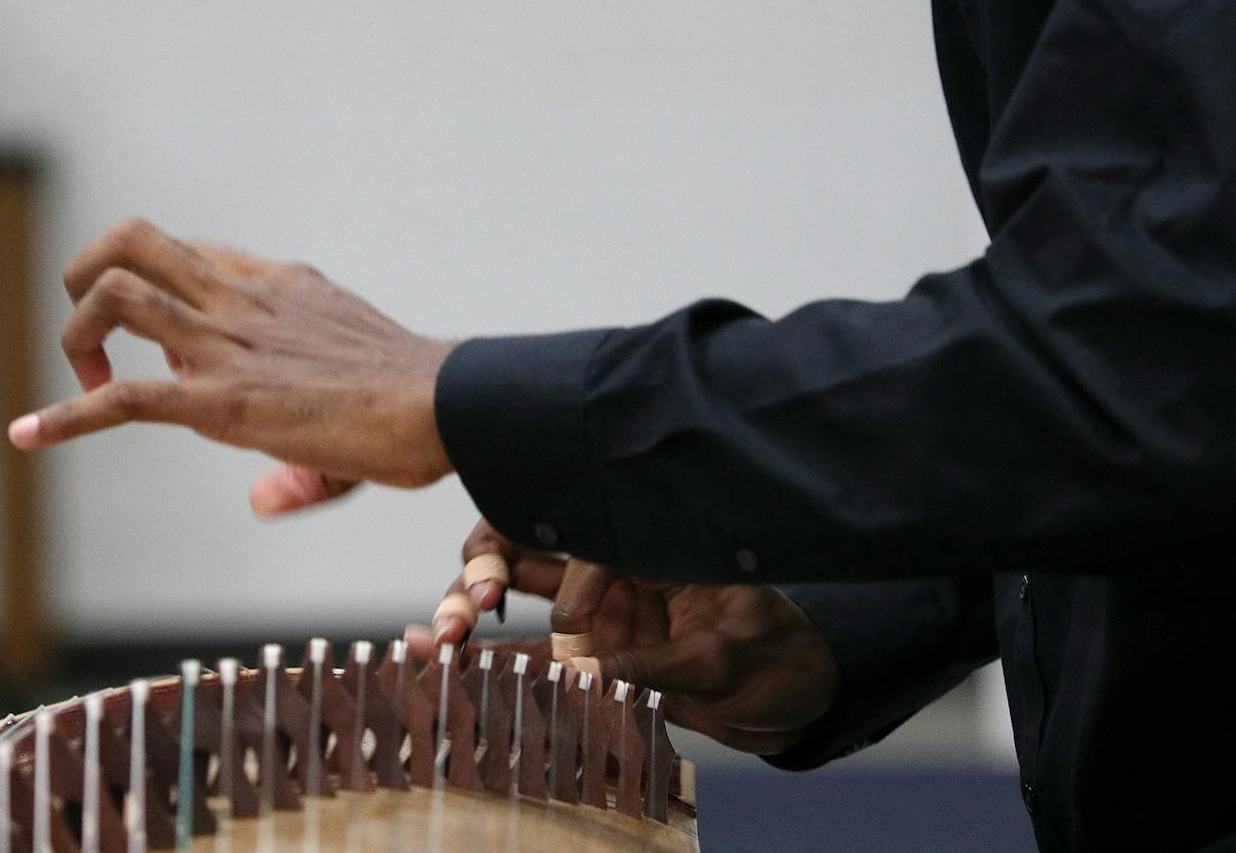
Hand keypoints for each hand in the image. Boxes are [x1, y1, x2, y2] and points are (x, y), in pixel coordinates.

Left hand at [9, 218, 459, 513]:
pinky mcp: (221, 400)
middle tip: (90, 334)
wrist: (442, 402)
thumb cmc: (416, 405)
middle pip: (133, 240)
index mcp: (274, 286)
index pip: (190, 252)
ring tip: (79, 382)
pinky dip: (65, 416)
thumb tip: (259, 501)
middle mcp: (240, 300)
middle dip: (87, 274)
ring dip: (75, 336)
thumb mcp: (350, 397)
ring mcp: (225, 345)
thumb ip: (301, 452)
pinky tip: (27, 436)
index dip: (160, 284)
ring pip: (114, 294)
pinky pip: (124, 397)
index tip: (163, 340)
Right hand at [409, 521, 839, 756]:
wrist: (799, 696)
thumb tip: (585, 675)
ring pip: (515, 587)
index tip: (558, 631)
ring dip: (470, 603)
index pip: (581, 538)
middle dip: (485, 568)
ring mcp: (599, 602)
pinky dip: (488, 654)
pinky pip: (530, 645)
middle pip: (530, 541)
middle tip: (465, 606)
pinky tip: (440, 655)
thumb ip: (654, 663)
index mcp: (652, 539)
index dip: (558, 582)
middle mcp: (616, 561)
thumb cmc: (779, 655)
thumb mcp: (725, 656)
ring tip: (437, 636)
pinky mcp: (592, 648)